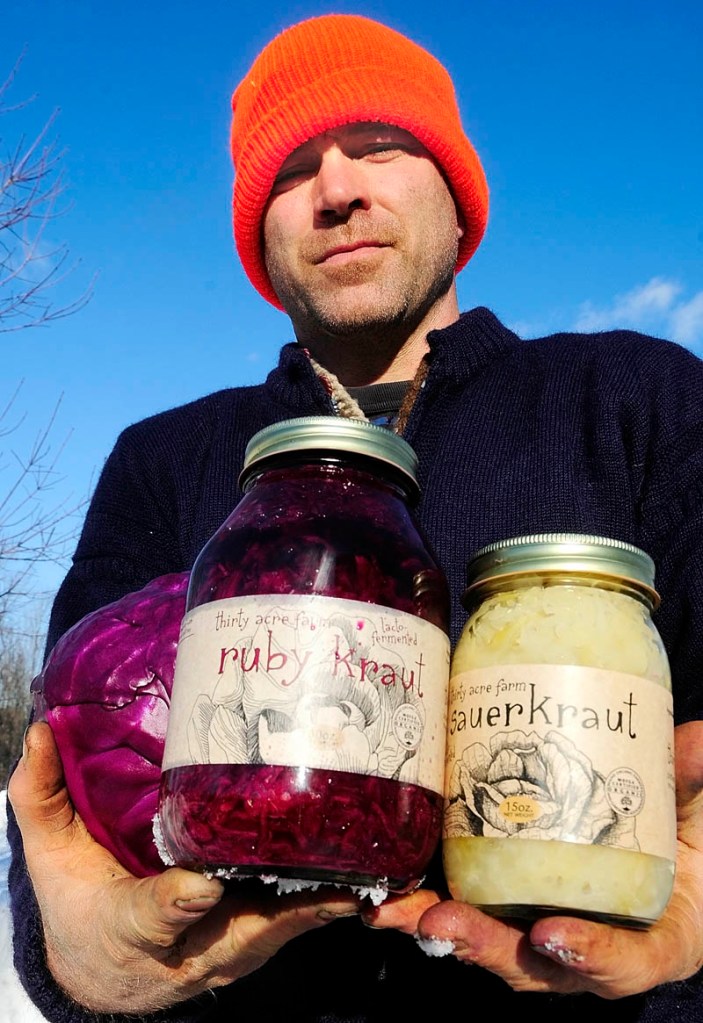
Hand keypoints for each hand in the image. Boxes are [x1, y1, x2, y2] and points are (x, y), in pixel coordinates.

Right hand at [9, 722, 358, 1013]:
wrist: (107, 972)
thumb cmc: (80, 904)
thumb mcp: (50, 858)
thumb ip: (41, 797)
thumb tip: (40, 730)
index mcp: (129, 928)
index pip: (153, 915)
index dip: (178, 903)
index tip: (201, 885)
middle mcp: (185, 951)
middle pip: (238, 936)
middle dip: (286, 913)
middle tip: (333, 882)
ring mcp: (225, 953)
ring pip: (278, 935)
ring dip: (321, 908)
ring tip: (366, 874)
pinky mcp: (253, 945)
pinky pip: (294, 928)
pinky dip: (329, 906)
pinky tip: (366, 878)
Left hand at [363, 721, 702, 997]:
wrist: (675, 862)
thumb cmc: (692, 850)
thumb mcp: (699, 821)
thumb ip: (693, 784)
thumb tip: (697, 739)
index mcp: (652, 941)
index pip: (625, 965)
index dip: (591, 956)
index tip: (554, 936)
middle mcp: (590, 948)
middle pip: (535, 966)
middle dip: (484, 946)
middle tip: (439, 924)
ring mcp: (543, 932)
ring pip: (490, 943)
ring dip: (438, 929)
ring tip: (391, 912)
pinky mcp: (508, 906)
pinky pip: (469, 911)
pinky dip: (427, 906)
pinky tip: (388, 893)